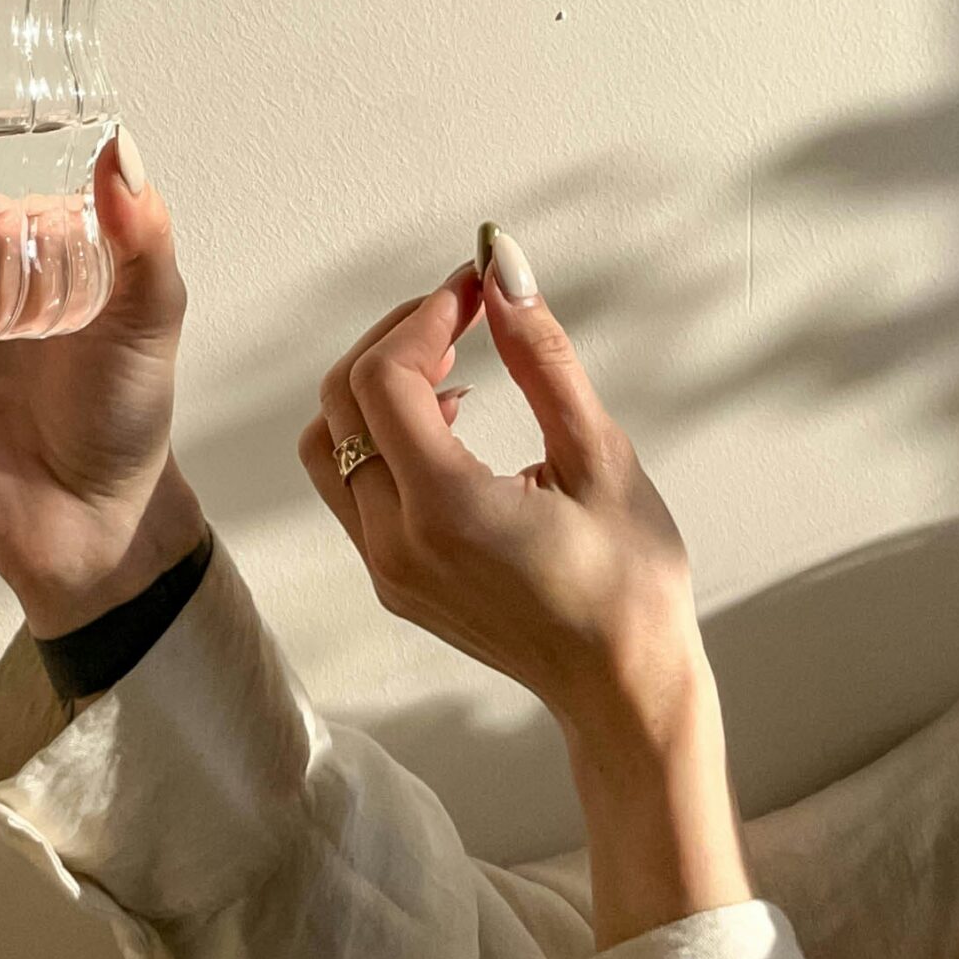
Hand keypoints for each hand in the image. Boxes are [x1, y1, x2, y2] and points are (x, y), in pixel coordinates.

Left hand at [295, 238, 705, 746]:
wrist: (623, 688)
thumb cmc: (631, 580)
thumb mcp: (602, 456)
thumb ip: (544, 358)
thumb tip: (504, 270)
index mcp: (447, 511)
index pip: (385, 378)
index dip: (426, 314)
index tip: (478, 288)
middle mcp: (396, 542)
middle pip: (341, 401)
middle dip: (399, 336)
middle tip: (468, 309)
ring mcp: (384, 567)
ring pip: (327, 444)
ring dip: (375, 386)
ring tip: (453, 364)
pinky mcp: (390, 579)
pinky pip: (350, 485)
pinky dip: (379, 434)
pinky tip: (449, 421)